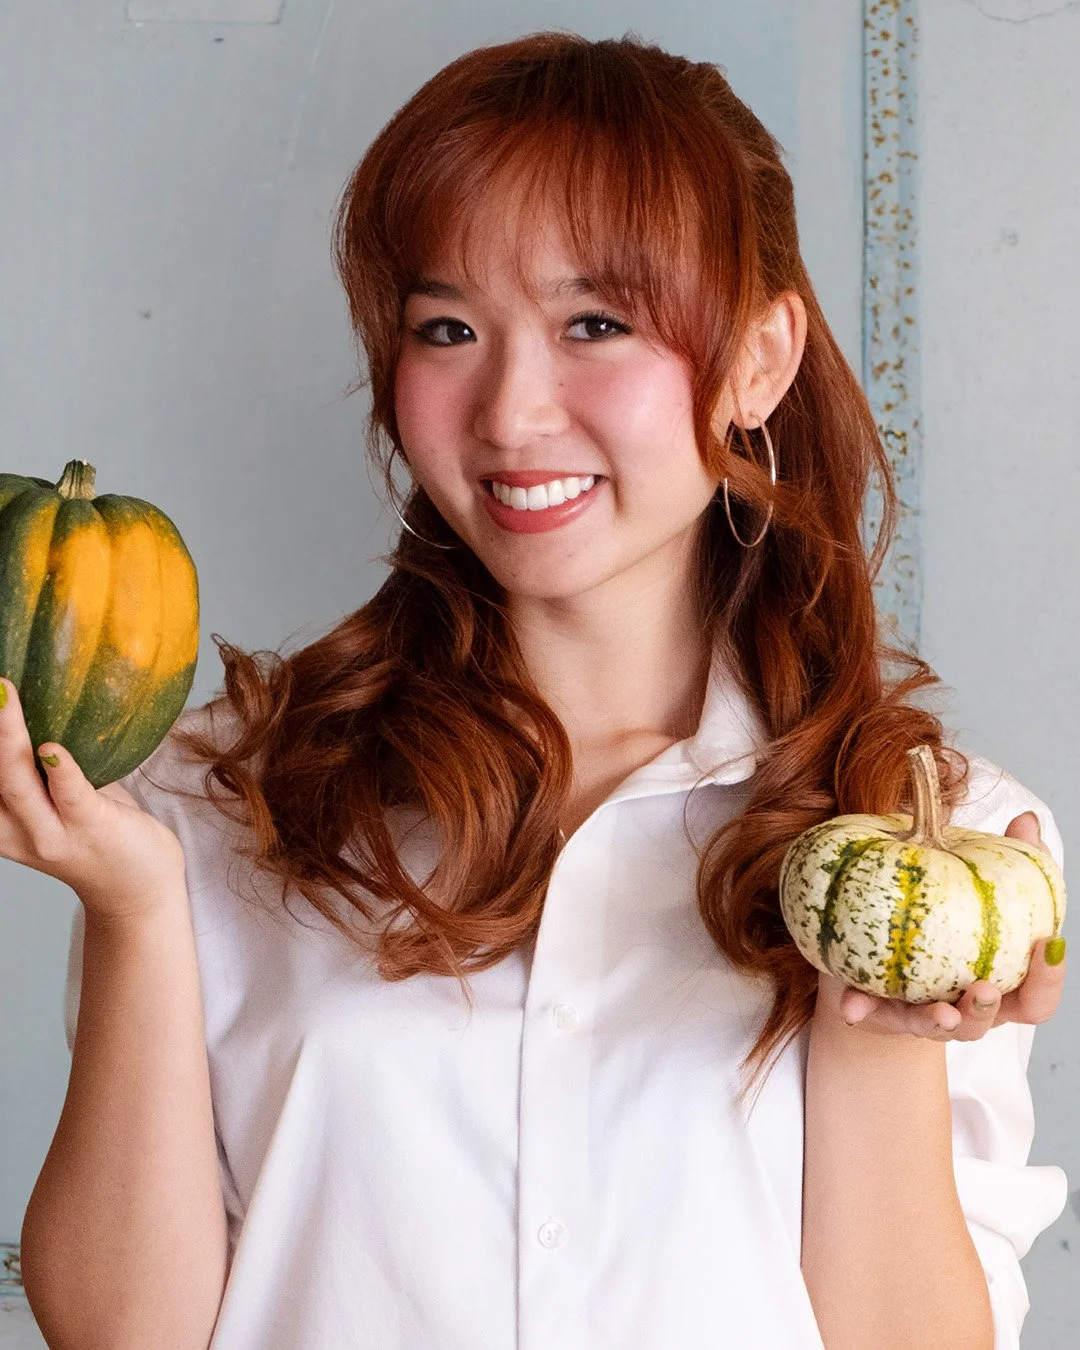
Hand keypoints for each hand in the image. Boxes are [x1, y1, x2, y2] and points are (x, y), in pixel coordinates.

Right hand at [0, 676, 186, 924]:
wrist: (137, 889)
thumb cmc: (95, 833)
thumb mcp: (53, 803)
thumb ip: (38, 769)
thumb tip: (45, 700)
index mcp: (0, 822)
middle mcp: (16, 831)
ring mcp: (53, 834)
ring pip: (18, 785)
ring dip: (8, 739)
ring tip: (5, 698)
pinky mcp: (92, 828)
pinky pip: (70, 796)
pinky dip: (60, 769)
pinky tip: (51, 748)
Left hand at [822, 811, 1065, 1041]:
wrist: (883, 960)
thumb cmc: (945, 919)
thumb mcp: (974, 888)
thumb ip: (1006, 859)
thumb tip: (1025, 821)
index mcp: (998, 987)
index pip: (1036, 998)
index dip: (1049, 977)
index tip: (1050, 943)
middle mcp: (964, 1009)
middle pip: (989, 1023)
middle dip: (989, 1008)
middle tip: (984, 988)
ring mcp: (922, 1017)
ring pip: (937, 1030)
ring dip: (940, 1021)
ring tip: (940, 1010)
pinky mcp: (881, 1016)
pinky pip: (872, 1017)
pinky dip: (864, 1011)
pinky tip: (852, 1006)